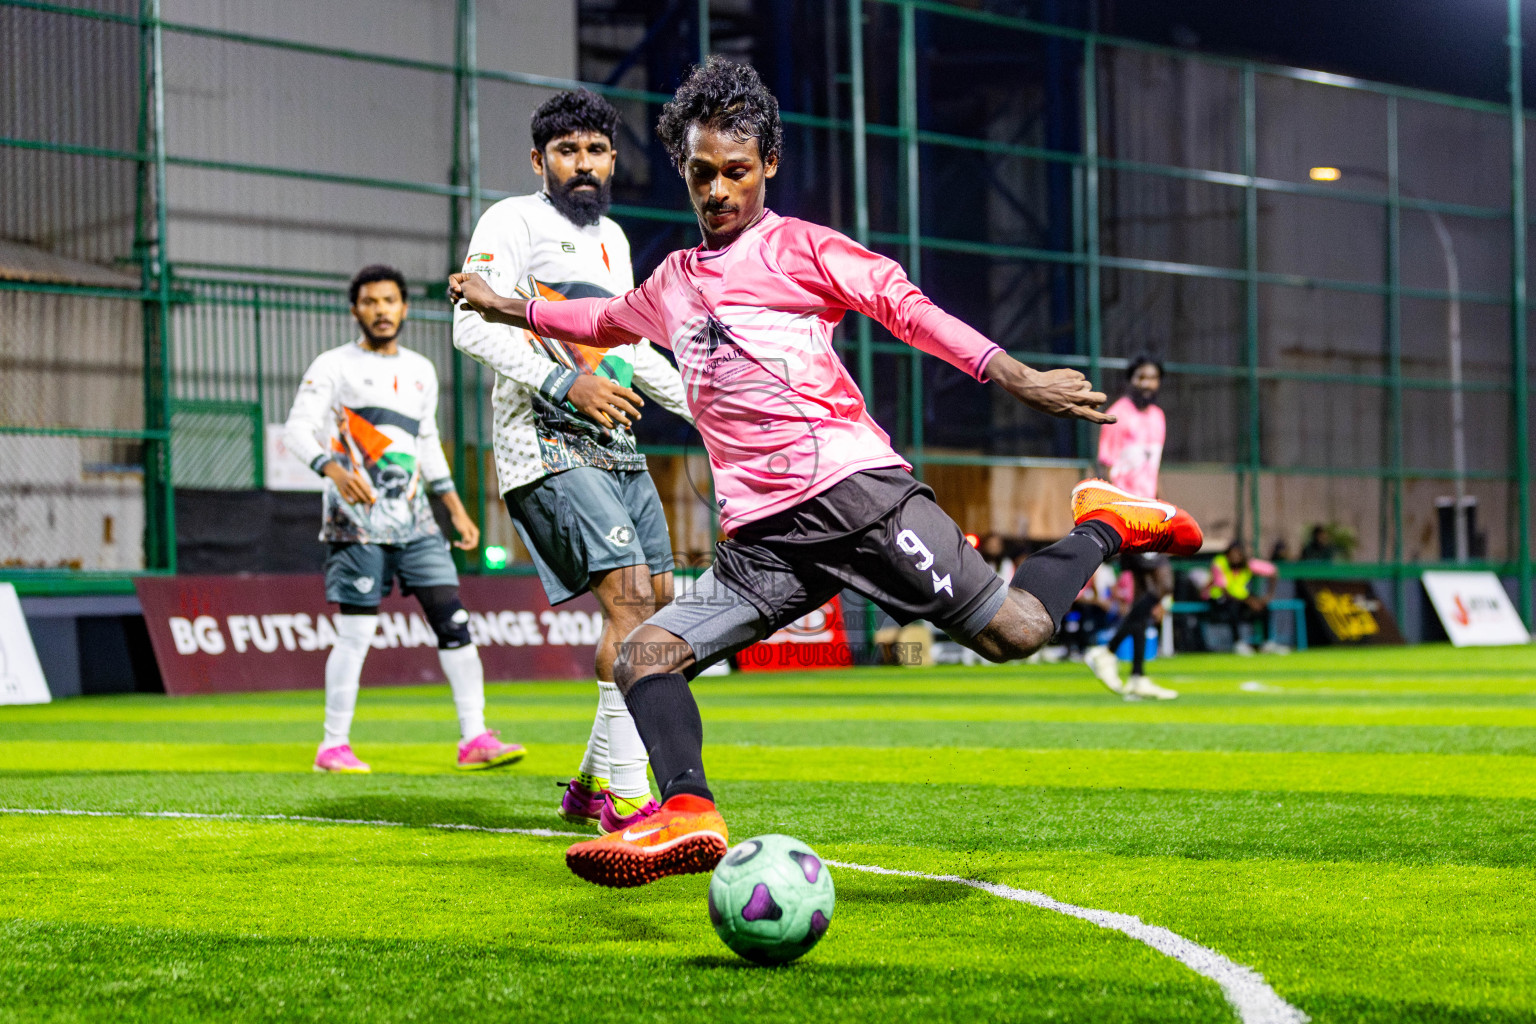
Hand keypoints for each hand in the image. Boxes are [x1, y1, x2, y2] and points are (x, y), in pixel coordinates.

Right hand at [323, 461, 375, 504]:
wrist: (337, 473)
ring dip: (359, 501)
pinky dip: (351, 502)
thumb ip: (364, 483)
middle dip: (365, 499)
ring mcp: (345, 486)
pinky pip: (347, 499)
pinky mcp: (341, 490)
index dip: (368, 494)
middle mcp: (350, 482)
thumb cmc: (350, 476)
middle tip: (368, 502)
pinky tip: (355, 503)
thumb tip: (371, 492)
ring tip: (362, 502)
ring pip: (354, 497)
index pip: (364, 487)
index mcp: (355, 478)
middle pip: (360, 493)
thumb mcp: (357, 477)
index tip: (372, 498)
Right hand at [448, 273, 528, 327]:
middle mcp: (472, 284)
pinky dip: (463, 306)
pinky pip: (465, 305)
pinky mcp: (475, 304)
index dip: (452, 284)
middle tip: (456, 297)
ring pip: (458, 295)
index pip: (454, 277)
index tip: (457, 290)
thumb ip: (455, 287)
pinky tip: (466, 307)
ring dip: (454, 298)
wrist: (492, 308)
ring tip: (455, 302)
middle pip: (455, 286)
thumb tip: (455, 294)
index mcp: (471, 276)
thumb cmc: (479, 295)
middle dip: (452, 292)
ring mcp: (474, 295)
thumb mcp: (465, 286)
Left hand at [448, 510, 479, 550]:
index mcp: (475, 533)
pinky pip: (465, 541)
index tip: (460, 546)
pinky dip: (461, 542)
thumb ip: (467, 537)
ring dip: (462, 545)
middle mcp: (474, 534)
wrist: (457, 514)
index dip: (467, 547)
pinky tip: (456, 542)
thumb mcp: (463, 530)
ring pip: (467, 543)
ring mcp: (470, 534)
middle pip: (471, 544)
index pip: (473, 544)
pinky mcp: (466, 533)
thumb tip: (469, 542)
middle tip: (457, 544)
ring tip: (455, 543)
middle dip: (464, 546)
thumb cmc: (460, 521)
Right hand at [567, 374, 643, 428]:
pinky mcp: (590, 411)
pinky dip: (610, 425)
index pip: (626, 392)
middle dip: (632, 411)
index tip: (642, 404)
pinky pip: (602, 420)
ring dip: (623, 420)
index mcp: (608, 386)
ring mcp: (597, 403)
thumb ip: (616, 387)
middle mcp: (604, 394)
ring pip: (614, 414)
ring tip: (629, 423)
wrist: (571, 385)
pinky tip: (615, 427)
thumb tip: (630, 391)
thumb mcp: (603, 381)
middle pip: (622, 404)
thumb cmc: (589, 382)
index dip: (635, 398)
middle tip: (638, 417)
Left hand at [988, 353, 1114, 423]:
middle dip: (1100, 398)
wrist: (1033, 388)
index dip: (1107, 419)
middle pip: (1100, 398)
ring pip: (1088, 386)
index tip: (1115, 419)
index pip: (1095, 417)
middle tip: (1093, 397)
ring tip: (1065, 389)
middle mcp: (1078, 399)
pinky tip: (1062, 381)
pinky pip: (1080, 377)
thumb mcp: (1062, 411)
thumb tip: (1094, 404)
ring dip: (1081, 387)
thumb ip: (1079, 409)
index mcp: (1075, 411)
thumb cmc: (1047, 403)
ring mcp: (1077, 386)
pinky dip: (1074, 378)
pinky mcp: (1074, 375)